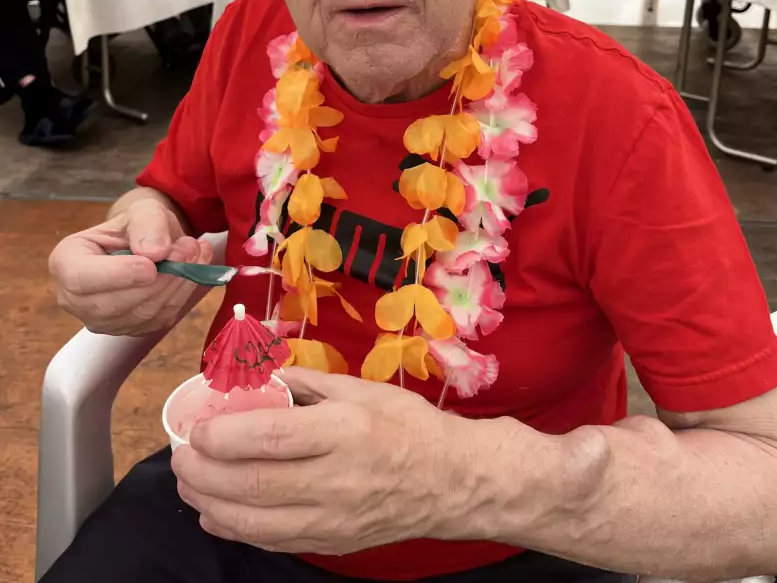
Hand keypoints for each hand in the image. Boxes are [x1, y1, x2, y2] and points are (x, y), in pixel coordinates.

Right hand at [48, 197, 211, 334]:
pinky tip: (193, 269)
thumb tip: (155, 252)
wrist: (150, 242)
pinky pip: (158, 319)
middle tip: (187, 249)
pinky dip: (182, 295)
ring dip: (176, 284)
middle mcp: (76, 299)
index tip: (151, 266)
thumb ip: (148, 224)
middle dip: (158, 279)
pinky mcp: (131, 330)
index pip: (82, 279)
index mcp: (66, 262)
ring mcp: (102, 320)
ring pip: (141, 314)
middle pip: (113, 304)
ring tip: (193, 252)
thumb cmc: (137, 225)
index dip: (117, 276)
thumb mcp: (142, 209)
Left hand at [172, 368, 487, 554]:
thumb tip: (257, 377)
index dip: (223, 436)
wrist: (452, 481)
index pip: (270, 439)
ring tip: (187, 482)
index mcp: (344, 431)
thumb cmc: (406, 425)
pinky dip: (235, 529)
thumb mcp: (360, 390)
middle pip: (253, 485)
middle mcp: (335, 480)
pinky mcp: (331, 543)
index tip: (196, 427)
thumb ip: (306, 386)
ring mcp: (332, 519)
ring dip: (209, 504)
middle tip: (179, 455)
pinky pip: (272, 540)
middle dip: (203, 472)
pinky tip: (214, 513)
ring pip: (255, 522)